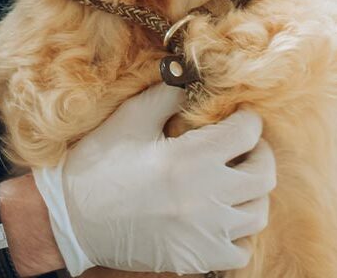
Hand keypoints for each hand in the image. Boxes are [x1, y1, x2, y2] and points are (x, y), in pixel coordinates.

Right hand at [32, 84, 275, 274]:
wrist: (73, 219)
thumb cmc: (98, 163)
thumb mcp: (131, 118)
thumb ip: (167, 95)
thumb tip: (191, 76)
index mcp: (190, 159)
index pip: (248, 134)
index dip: (247, 119)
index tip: (238, 117)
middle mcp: (206, 199)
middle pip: (263, 175)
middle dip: (259, 153)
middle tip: (242, 145)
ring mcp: (205, 235)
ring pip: (257, 212)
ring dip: (250, 191)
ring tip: (232, 178)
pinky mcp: (198, 260)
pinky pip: (240, 248)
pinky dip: (237, 230)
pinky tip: (218, 214)